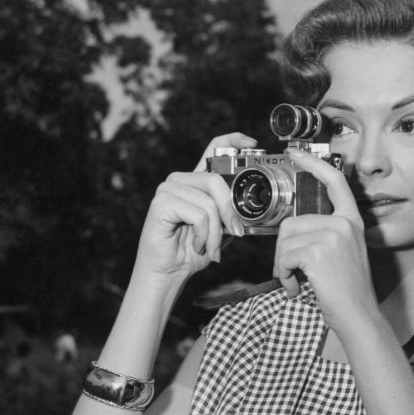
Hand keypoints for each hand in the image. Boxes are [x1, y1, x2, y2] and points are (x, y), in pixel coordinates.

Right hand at [133, 133, 254, 282]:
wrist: (168, 273)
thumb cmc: (192, 251)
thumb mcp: (220, 230)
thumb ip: (231, 214)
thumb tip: (249, 211)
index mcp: (196, 181)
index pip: (213, 148)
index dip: (233, 141)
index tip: (252, 143)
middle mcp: (180, 180)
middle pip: (216, 180)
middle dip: (230, 212)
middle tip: (234, 234)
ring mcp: (167, 189)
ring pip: (209, 202)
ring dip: (215, 232)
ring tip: (210, 247)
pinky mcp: (160, 203)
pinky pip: (198, 214)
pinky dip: (204, 235)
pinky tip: (196, 245)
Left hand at [273, 148, 378, 329]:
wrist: (359, 316)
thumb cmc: (347, 291)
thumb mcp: (343, 253)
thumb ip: (325, 234)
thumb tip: (293, 227)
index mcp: (352, 221)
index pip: (334, 182)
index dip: (314, 163)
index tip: (296, 152)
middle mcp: (344, 223)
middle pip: (292, 223)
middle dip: (284, 251)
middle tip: (294, 273)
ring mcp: (332, 236)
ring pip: (284, 242)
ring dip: (283, 267)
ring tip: (299, 282)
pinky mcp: (318, 252)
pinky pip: (284, 257)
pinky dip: (284, 276)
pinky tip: (298, 289)